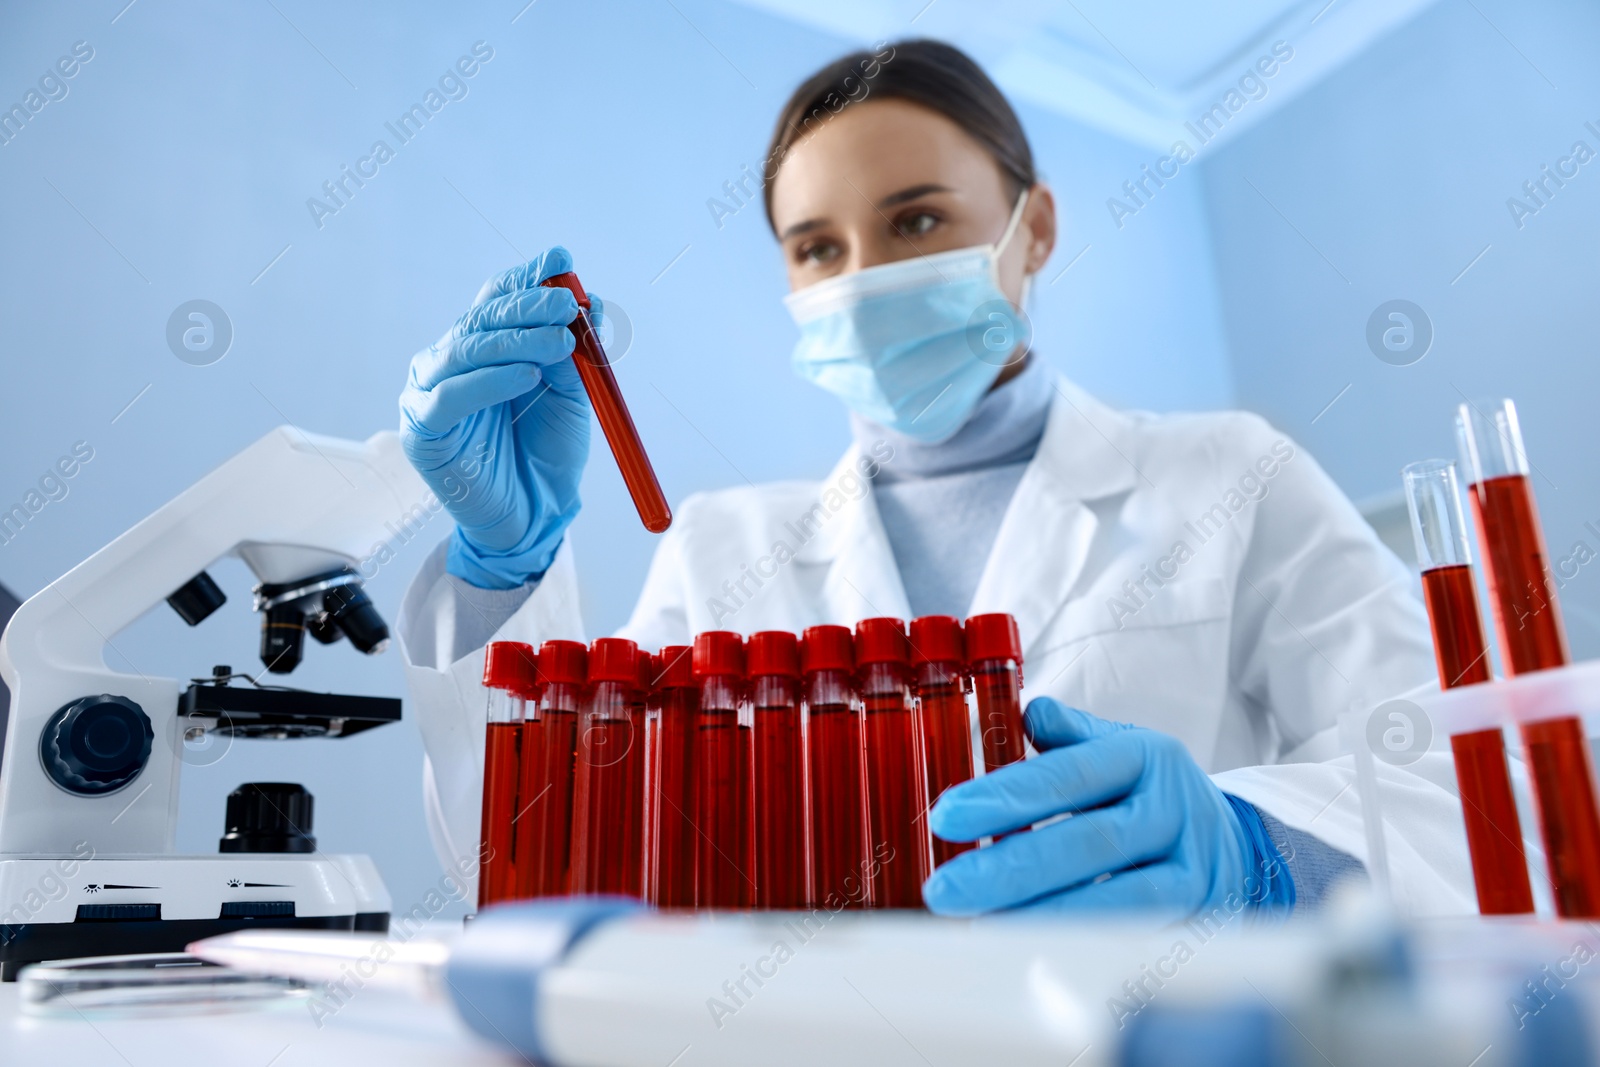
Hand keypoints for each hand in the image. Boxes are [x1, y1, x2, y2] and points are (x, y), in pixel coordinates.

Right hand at [399, 247, 594, 588]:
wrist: (537, 514)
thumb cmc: (549, 452)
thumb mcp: (571, 395)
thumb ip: (571, 354)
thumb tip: (585, 306)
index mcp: (483, 348)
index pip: (497, 299)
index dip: (527, 278)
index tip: (561, 260)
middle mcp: (450, 361)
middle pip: (483, 319)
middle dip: (528, 306)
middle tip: (567, 303)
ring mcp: (429, 391)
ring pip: (467, 350)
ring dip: (516, 340)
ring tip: (559, 340)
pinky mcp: (422, 428)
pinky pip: (452, 396)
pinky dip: (490, 381)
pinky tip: (526, 375)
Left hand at [922, 698, 1293, 918]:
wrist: (1235, 847)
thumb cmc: (1151, 795)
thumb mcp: (1119, 749)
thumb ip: (1070, 736)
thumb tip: (1028, 713)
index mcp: (1146, 757)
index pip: (1068, 776)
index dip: (1005, 796)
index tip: (946, 815)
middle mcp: (1173, 812)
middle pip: (1088, 843)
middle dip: (1009, 869)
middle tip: (945, 888)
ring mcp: (1191, 871)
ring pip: (1116, 900)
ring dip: (1041, 916)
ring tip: (977, 924)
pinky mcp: (1197, 923)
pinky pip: (1134, 938)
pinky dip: (1081, 946)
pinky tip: (1030, 950)